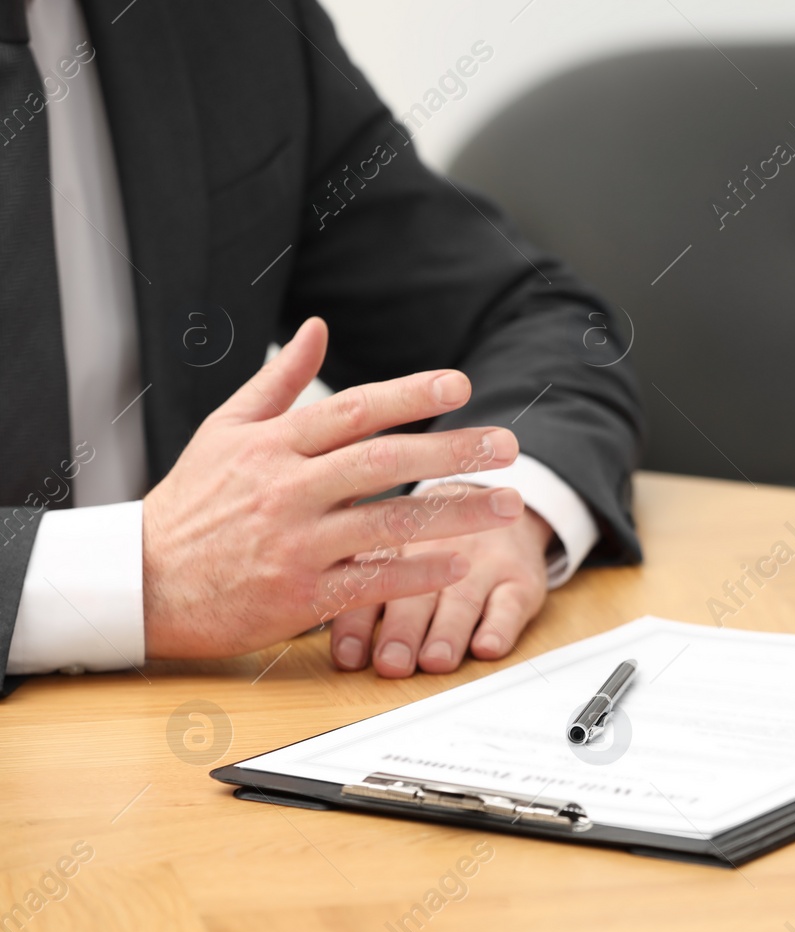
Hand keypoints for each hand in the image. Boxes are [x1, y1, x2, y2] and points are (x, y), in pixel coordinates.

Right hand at [143, 317, 525, 658]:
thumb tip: (318, 328)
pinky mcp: (298, 595)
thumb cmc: (191, 504)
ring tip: (508, 505)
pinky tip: (461, 564)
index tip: (461, 383)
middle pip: (384, 460)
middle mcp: (286, 488)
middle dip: (452, 449)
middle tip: (507, 445)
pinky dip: (418, 571)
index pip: (353, 409)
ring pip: (388, 520)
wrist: (142, 582)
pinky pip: (372, 580)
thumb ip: (277, 383)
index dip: (409, 394)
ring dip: (456, 513)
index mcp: (272, 445)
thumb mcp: (224, 432)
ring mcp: (294, 543)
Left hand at [327, 508, 552, 676]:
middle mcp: (435, 552)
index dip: (358, 625)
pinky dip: (500, 628)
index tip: (349, 658)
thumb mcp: (393, 554)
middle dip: (403, 631)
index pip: (371, 587)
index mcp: (394, 547)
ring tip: (437, 660)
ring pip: (463, 602)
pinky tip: (487, 647)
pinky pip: (511, 604)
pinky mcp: (520, 579)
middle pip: (416, 594)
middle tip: (392, 663)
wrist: (497, 503)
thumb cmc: (429, 544)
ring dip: (448, 633)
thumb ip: (361, 595)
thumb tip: (329, 650)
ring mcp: (481, 565)